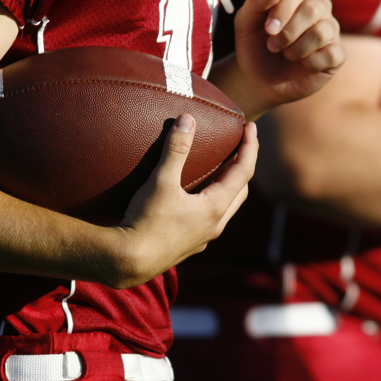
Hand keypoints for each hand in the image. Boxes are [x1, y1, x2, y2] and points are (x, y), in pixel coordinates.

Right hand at [115, 114, 257, 286]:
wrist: (129, 261)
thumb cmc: (146, 221)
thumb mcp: (160, 181)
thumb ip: (175, 149)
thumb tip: (187, 119)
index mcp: (216, 207)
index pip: (244, 171)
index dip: (250, 147)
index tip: (251, 127)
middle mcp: (216, 224)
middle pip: (240, 191)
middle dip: (243, 167)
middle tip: (238, 147)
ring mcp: (204, 238)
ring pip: (226, 208)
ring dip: (228, 187)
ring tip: (220, 169)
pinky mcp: (190, 246)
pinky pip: (209, 220)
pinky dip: (211, 202)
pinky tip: (195, 198)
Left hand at [232, 0, 345, 116]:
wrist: (260, 81)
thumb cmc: (254, 47)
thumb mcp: (245, 23)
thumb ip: (255, 2)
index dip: (282, 8)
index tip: (268, 29)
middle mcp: (318, 8)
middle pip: (313, 8)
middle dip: (289, 31)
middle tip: (272, 46)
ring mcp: (330, 30)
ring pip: (322, 32)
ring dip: (297, 48)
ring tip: (286, 55)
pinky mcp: (337, 54)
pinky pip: (331, 54)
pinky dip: (311, 63)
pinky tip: (302, 65)